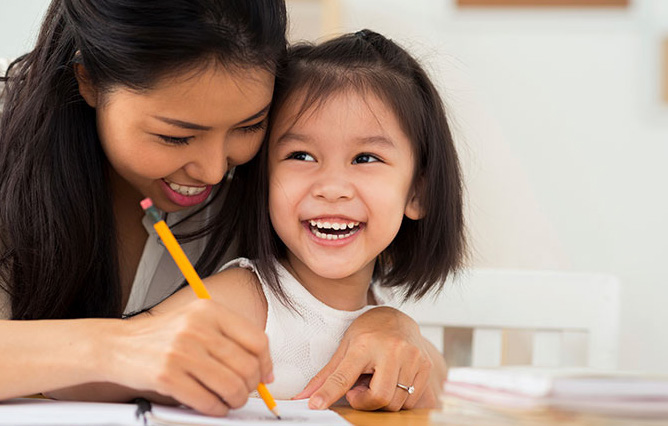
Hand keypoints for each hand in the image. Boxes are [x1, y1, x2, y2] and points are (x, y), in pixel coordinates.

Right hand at [107, 299, 272, 415]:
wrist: (118, 345)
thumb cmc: (162, 336)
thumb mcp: (197, 322)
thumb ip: (229, 338)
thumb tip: (263, 367)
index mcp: (210, 311)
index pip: (257, 340)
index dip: (266, 363)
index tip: (265, 375)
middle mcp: (198, 328)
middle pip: (247, 366)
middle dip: (252, 386)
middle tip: (246, 391)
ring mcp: (182, 352)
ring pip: (231, 386)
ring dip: (236, 400)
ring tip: (230, 400)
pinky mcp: (167, 376)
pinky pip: (207, 401)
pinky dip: (215, 409)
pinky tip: (212, 406)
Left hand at [293, 306, 436, 410]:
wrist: (397, 318)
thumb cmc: (369, 333)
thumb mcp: (345, 348)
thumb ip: (327, 376)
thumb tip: (304, 397)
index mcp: (365, 344)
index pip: (344, 376)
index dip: (329, 394)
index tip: (316, 406)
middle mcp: (392, 350)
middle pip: (379, 397)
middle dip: (366, 401)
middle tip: (359, 387)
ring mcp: (413, 358)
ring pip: (395, 402)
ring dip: (382, 399)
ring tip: (376, 380)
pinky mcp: (426, 366)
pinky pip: (410, 400)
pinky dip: (398, 398)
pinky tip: (391, 380)